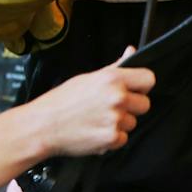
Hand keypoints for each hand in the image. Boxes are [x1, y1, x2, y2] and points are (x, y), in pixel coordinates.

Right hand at [23, 56, 153, 156]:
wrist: (42, 126)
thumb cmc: (61, 101)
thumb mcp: (88, 78)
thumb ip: (115, 67)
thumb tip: (131, 52)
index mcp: (112, 79)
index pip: (149, 79)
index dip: (142, 86)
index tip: (133, 90)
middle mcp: (117, 98)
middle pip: (145, 104)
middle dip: (131, 107)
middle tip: (110, 108)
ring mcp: (115, 119)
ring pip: (133, 123)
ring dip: (120, 124)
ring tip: (97, 120)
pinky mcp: (111, 138)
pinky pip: (123, 139)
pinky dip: (111, 139)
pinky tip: (95, 131)